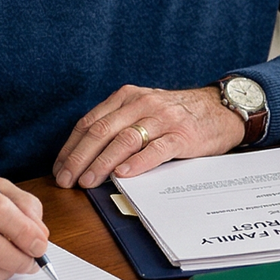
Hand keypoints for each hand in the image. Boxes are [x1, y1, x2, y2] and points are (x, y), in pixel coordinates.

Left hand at [52, 85, 243, 187]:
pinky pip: (156, 149)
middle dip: (79, 159)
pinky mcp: (182, 135)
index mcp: (127, 97)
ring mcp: (163, 119)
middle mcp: (142, 104)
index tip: (59, 168)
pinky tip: (123, 174)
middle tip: (66, 180)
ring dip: (101, 164)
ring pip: (124, 140)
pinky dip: (137, 163)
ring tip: (88, 182)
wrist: (220, 109)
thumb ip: (118, 124)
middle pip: (101, 131)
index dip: (70, 147)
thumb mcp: (144, 110)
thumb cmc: (177, 115)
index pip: (89, 122)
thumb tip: (84, 156)